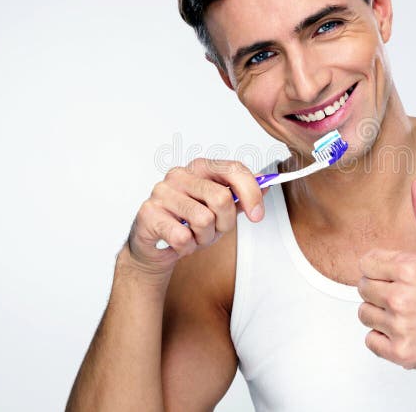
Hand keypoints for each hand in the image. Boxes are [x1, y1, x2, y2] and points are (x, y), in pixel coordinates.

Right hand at [125, 158, 265, 275]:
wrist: (154, 247)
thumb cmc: (187, 225)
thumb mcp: (220, 212)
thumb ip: (240, 198)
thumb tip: (266, 186)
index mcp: (199, 167)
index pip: (233, 169)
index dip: (251, 192)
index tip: (258, 214)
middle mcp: (179, 175)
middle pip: (221, 198)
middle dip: (224, 223)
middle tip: (214, 230)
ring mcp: (161, 192)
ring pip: (203, 220)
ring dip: (204, 238)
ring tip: (193, 236)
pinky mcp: (148, 213)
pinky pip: (183, 237)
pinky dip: (186, 247)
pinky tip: (178, 243)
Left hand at [357, 178, 415, 371]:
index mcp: (410, 268)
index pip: (366, 262)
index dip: (380, 266)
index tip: (396, 273)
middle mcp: (401, 297)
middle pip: (362, 287)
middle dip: (379, 288)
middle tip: (403, 292)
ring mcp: (401, 327)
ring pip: (364, 314)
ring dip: (380, 313)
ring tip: (406, 311)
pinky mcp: (402, 353)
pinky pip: (370, 341)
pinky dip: (383, 338)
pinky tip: (404, 329)